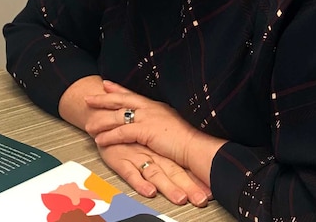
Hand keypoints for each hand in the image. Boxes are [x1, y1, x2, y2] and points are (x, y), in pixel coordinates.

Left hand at [84, 81, 225, 187]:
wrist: (196, 146)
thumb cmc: (188, 138)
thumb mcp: (173, 122)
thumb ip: (161, 120)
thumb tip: (155, 121)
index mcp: (156, 105)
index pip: (133, 94)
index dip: (118, 89)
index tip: (105, 84)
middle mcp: (150, 108)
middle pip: (121, 101)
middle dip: (103, 99)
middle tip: (88, 98)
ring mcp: (147, 118)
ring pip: (117, 117)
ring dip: (101, 121)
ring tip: (88, 126)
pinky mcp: (145, 131)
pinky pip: (121, 132)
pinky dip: (109, 136)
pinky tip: (99, 140)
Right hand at [96, 142, 211, 207]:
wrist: (103, 115)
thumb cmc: (128, 132)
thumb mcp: (151, 141)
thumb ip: (167, 156)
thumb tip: (191, 166)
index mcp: (163, 150)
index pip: (184, 167)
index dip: (198, 179)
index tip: (212, 192)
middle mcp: (153, 154)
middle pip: (175, 172)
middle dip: (190, 186)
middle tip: (202, 199)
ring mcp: (138, 157)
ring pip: (156, 174)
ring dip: (169, 187)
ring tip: (180, 199)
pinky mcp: (122, 160)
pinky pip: (132, 174)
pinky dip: (141, 183)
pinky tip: (149, 191)